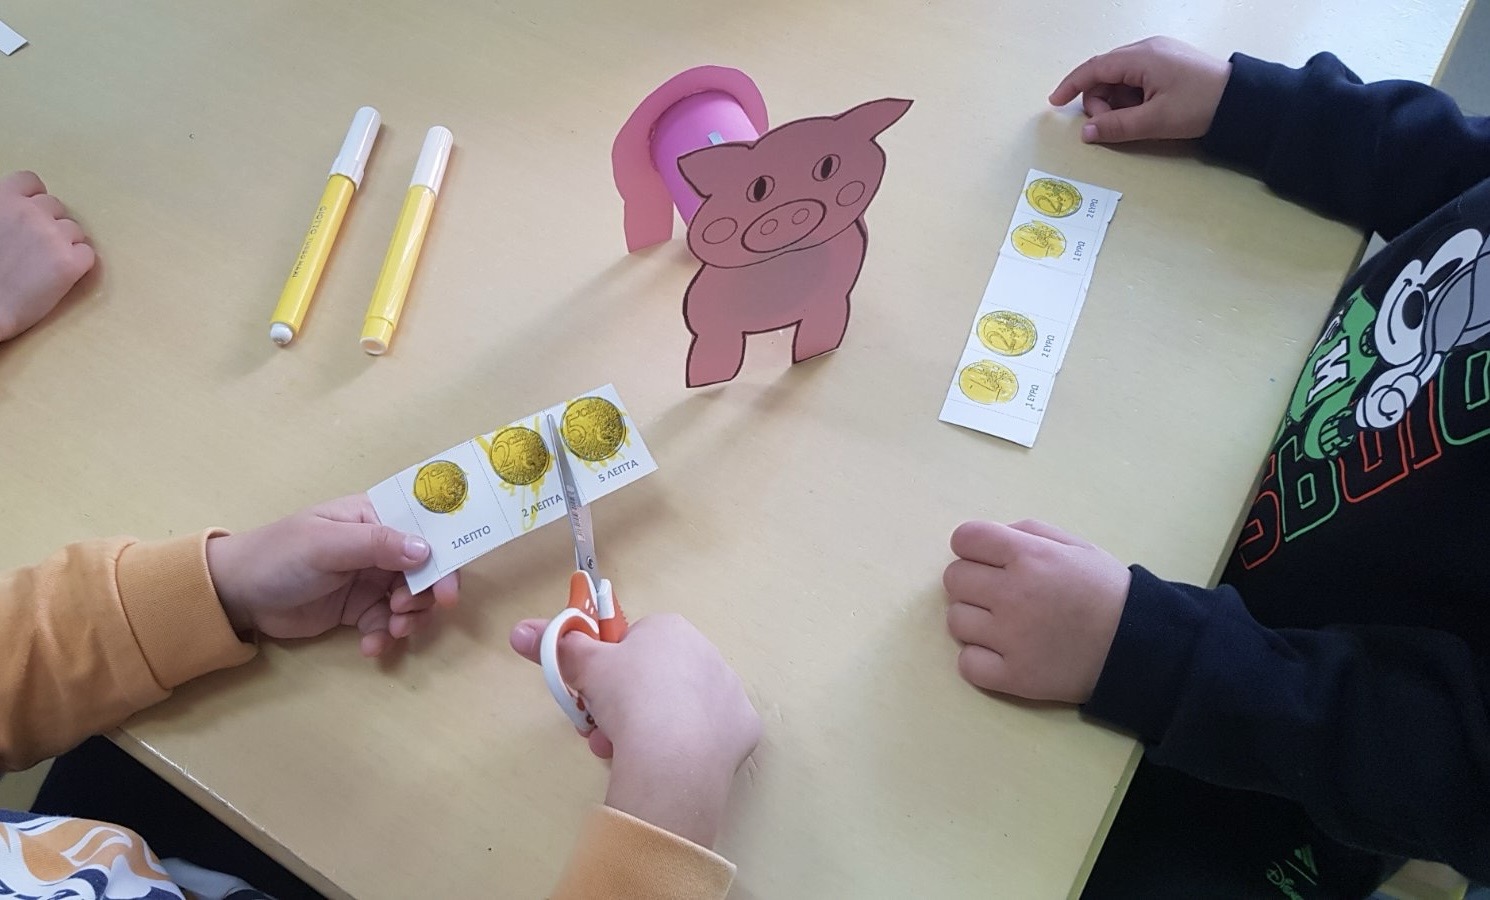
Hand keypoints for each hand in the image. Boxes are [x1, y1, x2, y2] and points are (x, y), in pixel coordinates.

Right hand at [0, 171, 96, 341]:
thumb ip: (5, 210)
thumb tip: (19, 206)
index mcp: (2, 198)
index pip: (31, 181)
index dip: (34, 199)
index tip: (30, 215)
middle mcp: (30, 211)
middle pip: (56, 207)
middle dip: (49, 224)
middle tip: (35, 247)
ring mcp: (53, 235)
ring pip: (74, 230)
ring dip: (65, 243)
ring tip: (43, 264)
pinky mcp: (70, 262)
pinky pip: (87, 253)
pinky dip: (77, 263)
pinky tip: (58, 275)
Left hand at [205, 494, 458, 655]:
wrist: (235, 596)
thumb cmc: (278, 556)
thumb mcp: (325, 544)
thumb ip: (376, 544)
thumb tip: (426, 551)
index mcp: (374, 517)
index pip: (425, 530)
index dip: (445, 556)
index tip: (448, 590)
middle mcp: (380, 546)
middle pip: (426, 569)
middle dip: (426, 595)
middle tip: (410, 613)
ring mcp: (371, 579)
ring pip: (412, 599)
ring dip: (409, 619)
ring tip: (391, 632)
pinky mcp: (359, 609)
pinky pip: (388, 623)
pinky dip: (385, 638)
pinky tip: (370, 648)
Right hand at [510, 614, 760, 847]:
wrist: (672, 754)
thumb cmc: (629, 697)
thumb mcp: (582, 666)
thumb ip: (554, 646)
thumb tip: (520, 631)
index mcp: (671, 630)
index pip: (634, 644)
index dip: (609, 672)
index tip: (595, 694)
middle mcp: (707, 652)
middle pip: (654, 679)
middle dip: (624, 707)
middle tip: (603, 731)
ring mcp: (730, 691)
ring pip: (678, 710)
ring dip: (647, 730)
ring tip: (625, 753)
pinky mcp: (743, 729)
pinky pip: (710, 736)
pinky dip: (689, 748)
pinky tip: (670, 761)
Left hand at [943, 520, 1129, 703]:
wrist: (1139, 646)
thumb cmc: (1105, 590)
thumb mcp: (1075, 545)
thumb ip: (1027, 533)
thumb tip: (985, 540)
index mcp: (1029, 556)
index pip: (965, 539)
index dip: (973, 547)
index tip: (988, 560)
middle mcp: (1013, 594)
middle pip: (954, 579)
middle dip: (972, 582)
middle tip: (999, 593)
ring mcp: (1010, 638)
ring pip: (955, 621)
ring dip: (974, 620)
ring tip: (1004, 625)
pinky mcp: (1013, 677)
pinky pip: (966, 664)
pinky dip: (978, 659)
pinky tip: (1002, 653)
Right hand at [1048, 36, 1231, 143]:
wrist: (1243, 99)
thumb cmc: (1200, 105)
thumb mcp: (1155, 121)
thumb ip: (1117, 127)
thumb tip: (1086, 132)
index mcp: (1141, 58)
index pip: (1094, 68)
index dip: (1071, 85)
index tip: (1054, 103)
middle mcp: (1146, 49)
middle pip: (1105, 73)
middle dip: (1100, 100)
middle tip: (1111, 125)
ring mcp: (1158, 54)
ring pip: (1120, 77)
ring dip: (1116, 100)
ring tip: (1134, 120)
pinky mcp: (1168, 63)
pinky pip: (1136, 77)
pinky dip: (1131, 96)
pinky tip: (1144, 110)